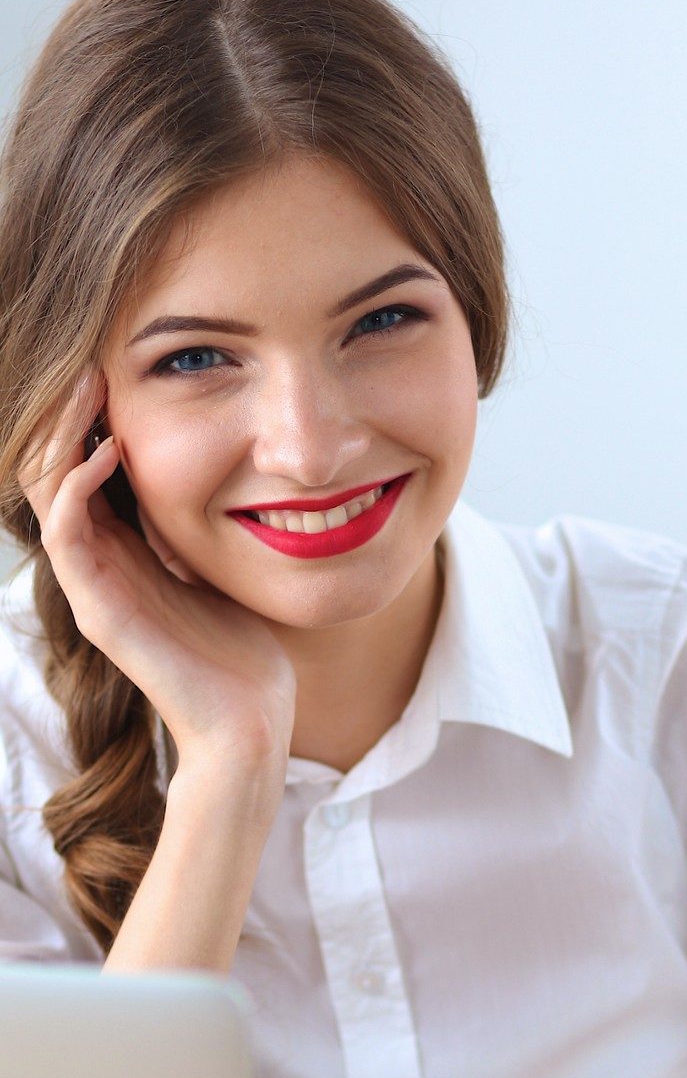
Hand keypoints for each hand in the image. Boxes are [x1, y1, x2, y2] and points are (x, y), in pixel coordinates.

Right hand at [17, 369, 297, 771]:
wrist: (251, 718)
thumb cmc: (245, 645)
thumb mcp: (222, 559)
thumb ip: (206, 515)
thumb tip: (233, 458)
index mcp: (120, 547)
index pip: (77, 463)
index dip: (86, 413)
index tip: (111, 363)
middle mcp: (95, 562)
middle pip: (49, 466)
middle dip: (64, 410)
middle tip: (89, 359)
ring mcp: (91, 586)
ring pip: (44, 489)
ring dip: (61, 433)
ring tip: (87, 385)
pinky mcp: (99, 609)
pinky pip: (66, 531)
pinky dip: (78, 484)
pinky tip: (108, 449)